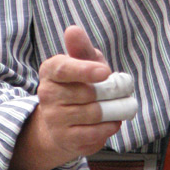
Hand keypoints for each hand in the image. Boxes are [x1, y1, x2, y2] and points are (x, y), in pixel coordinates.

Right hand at [8, 26, 135, 169]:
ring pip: (93, 114)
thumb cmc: (80, 84)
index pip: (64, 68)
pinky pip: (94, 133)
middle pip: (86, 93)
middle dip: (112, 92)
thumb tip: (73, 30)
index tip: (105, 72)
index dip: (85, 70)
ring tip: (119, 105)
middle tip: (123, 90)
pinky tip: (112, 121)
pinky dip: (109, 127)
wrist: (64, 122)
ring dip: (114, 110)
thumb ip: (82, 48)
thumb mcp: (84, 62)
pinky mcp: (65, 139)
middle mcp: (46, 94)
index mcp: (50, 70)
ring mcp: (53, 118)